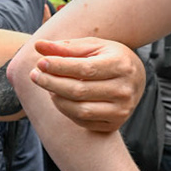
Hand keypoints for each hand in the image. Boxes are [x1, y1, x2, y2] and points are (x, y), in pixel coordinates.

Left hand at [27, 37, 144, 131]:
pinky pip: (83, 121)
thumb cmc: (110, 57)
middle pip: (79, 90)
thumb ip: (66, 47)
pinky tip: (58, 97)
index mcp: (121, 65)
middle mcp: (124, 90)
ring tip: (46, 85)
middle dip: (52, 83)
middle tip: (34, 75)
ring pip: (79, 110)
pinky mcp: (115, 124)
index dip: (59, 67)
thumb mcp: (92, 46)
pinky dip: (66, 110)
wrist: (136, 78)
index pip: (84, 68)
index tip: (40, 62)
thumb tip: (38, 46)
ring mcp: (121, 110)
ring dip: (56, 98)